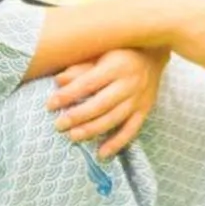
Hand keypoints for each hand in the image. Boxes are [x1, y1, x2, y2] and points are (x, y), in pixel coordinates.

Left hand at [51, 49, 165, 158]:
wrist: (155, 51)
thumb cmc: (121, 51)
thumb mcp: (101, 52)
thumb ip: (80, 67)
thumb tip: (58, 81)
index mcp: (115, 66)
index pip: (87, 83)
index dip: (68, 95)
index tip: (50, 104)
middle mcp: (129, 83)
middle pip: (100, 104)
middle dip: (77, 116)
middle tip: (59, 125)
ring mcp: (138, 99)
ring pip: (114, 119)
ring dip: (92, 130)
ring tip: (73, 137)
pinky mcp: (145, 110)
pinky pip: (131, 130)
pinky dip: (116, 144)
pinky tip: (102, 154)